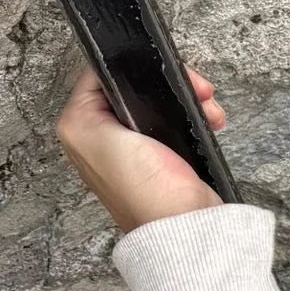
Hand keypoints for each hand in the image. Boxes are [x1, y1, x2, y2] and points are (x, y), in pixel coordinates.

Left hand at [57, 67, 226, 233]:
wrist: (185, 224)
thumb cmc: (146, 189)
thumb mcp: (99, 136)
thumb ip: (90, 99)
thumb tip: (100, 73)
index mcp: (80, 127)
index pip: (101, 75)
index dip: (135, 67)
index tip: (168, 72)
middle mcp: (103, 135)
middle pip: (135, 86)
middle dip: (170, 84)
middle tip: (199, 89)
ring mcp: (134, 146)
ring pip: (161, 101)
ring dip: (189, 99)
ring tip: (209, 109)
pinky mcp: (163, 155)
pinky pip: (177, 120)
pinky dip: (196, 116)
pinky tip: (209, 121)